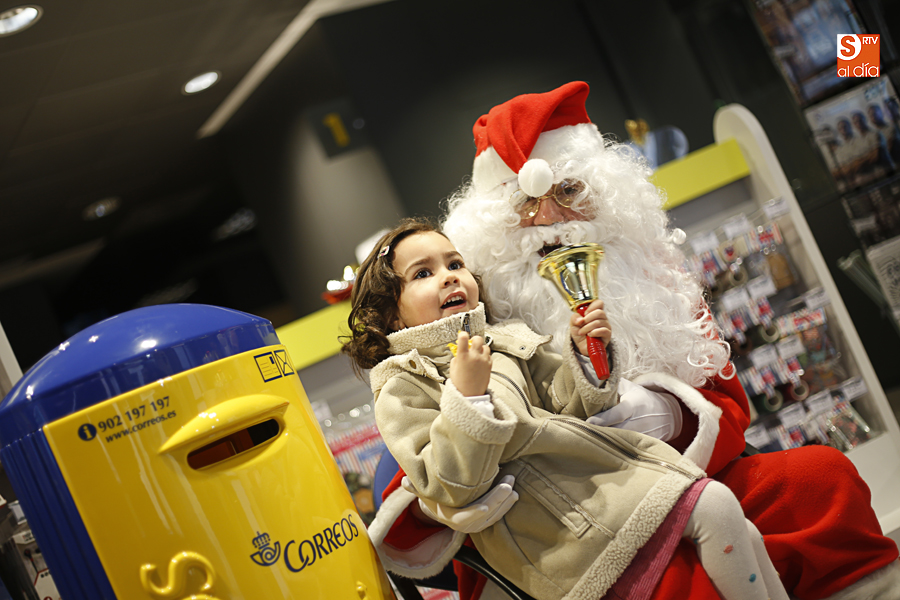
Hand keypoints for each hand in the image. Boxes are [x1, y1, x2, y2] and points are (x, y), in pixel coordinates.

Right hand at [401, 475, 518, 533]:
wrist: (442, 509)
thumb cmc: (434, 496)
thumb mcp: (424, 492)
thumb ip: (415, 487)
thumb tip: (405, 481)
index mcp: (450, 518)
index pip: (464, 518)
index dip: (475, 513)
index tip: (486, 506)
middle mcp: (464, 525)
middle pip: (484, 516)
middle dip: (497, 500)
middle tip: (508, 484)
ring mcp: (476, 525)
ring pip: (493, 516)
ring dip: (505, 502)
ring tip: (513, 485)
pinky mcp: (485, 521)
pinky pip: (497, 516)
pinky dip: (507, 506)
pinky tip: (514, 494)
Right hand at [449, 331, 491, 396]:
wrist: (470, 394)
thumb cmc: (459, 383)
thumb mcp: (453, 369)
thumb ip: (456, 358)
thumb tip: (459, 353)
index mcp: (463, 356)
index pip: (463, 338)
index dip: (463, 335)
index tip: (463, 336)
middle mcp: (474, 356)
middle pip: (478, 339)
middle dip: (474, 339)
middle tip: (472, 344)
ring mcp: (483, 360)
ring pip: (485, 346)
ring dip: (481, 348)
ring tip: (476, 354)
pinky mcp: (489, 365)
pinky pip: (488, 355)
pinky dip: (485, 356)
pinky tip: (480, 361)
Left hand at [570, 299, 610, 355]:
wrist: (581, 345)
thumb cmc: (579, 332)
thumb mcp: (573, 324)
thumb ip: (575, 318)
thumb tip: (580, 320)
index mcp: (595, 312)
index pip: (599, 303)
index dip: (592, 306)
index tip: (584, 313)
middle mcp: (602, 318)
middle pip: (600, 312)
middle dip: (588, 318)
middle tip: (581, 324)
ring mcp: (606, 326)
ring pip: (599, 322)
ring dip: (587, 327)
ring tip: (582, 332)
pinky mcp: (607, 335)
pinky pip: (603, 330)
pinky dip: (594, 332)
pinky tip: (589, 335)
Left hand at [586, 378, 682, 440]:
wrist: (667, 414)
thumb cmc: (642, 398)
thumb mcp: (630, 388)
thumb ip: (613, 385)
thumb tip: (592, 379)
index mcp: (634, 405)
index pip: (618, 413)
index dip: (604, 419)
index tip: (588, 422)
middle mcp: (638, 423)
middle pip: (615, 430)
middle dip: (598, 432)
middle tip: (579, 430)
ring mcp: (640, 437)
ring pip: (618, 442)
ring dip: (603, 441)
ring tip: (586, 437)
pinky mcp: (641, 447)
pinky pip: (623, 449)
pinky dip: (611, 447)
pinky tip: (598, 444)